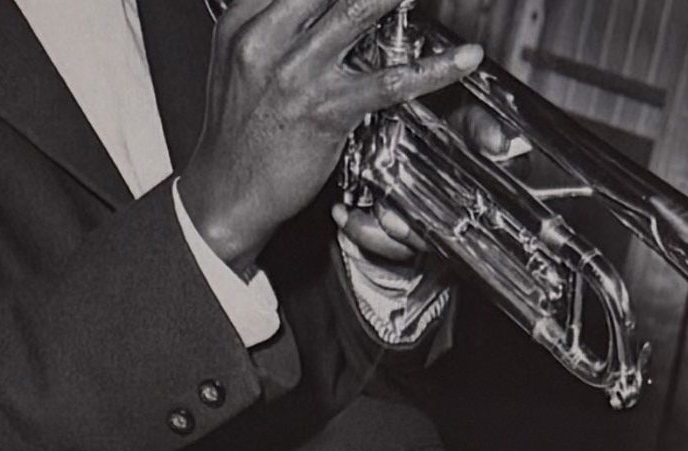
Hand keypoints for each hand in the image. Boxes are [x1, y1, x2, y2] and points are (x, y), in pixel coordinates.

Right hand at [179, 0, 475, 273]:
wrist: (224, 195)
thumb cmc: (238, 133)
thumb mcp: (239, 59)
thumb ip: (269, 21)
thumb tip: (310, 7)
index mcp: (245, 20)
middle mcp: (267, 39)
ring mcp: (298, 74)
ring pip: (357, 10)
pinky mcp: (326, 111)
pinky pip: (389, 82)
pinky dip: (433, 69)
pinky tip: (463, 59)